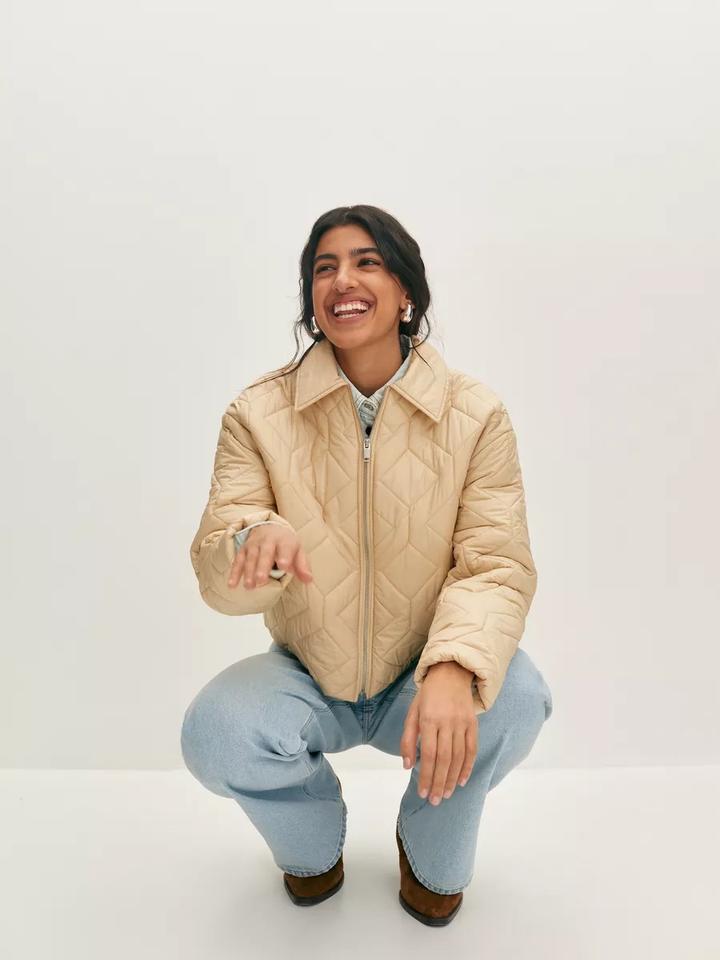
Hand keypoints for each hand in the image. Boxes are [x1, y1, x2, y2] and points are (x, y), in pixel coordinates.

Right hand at [227, 525, 312, 588]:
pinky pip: (238, 561)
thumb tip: (309, 580)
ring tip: (249, 586)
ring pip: (250, 558)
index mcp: (284, 540)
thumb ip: (302, 566)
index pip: (285, 547)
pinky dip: (234, 572)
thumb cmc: (286, 545)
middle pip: (265, 553)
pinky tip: (232, 585)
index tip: (284, 566)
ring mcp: (254, 545)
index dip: (285, 556)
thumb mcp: (298, 552)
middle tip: (261, 580)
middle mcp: (268, 540)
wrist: (269, 528)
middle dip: (262, 566)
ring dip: (248, 572)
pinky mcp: (243, 550)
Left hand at [399, 662, 477, 804]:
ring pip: (458, 757)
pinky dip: (468, 767)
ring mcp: (462, 723)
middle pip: (444, 759)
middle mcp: (447, 722)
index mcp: (429, 719)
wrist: (451, 673)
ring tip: (446, 794)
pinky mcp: (473, 723)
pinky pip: (472, 749)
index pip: (428, 754)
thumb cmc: (428, 696)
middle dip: (439, 782)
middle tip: (435, 800)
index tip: (422, 792)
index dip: (426, 776)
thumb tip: (408, 765)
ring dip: (452, 778)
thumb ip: (408, 739)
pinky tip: (462, 780)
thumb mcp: (412, 713)